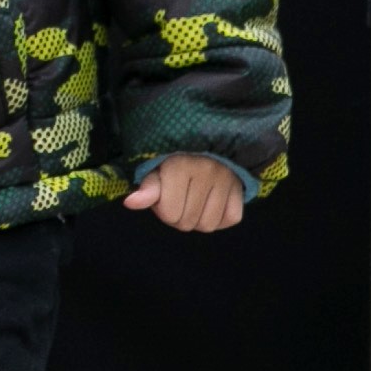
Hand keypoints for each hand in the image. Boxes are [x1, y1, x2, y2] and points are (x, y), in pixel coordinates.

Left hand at [124, 154, 246, 233]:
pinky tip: (211, 204)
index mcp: (179, 167)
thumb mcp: (156, 171)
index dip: (162, 210)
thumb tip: (130, 203)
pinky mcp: (240, 188)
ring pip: (208, 225)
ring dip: (198, 220)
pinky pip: (230, 219)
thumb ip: (146, 189)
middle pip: (187, 223)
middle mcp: (205, 172)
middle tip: (179, 199)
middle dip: (179, 216)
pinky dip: (220, 218)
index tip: (164, 196)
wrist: (205, 144)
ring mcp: (226, 180)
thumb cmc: (175, 160)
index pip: (169, 214)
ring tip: (194, 202)